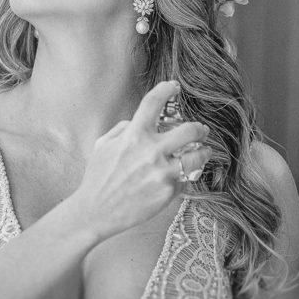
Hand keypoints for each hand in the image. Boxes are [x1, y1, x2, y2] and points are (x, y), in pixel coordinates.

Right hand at [69, 81, 211, 239]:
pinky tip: (181, 176)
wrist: (96, 211)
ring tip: (203, 152)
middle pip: (190, 130)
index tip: (174, 87)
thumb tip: (138, 121)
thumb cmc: (98, 177)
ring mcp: (162, 172)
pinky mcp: (168, 191)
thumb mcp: (104, 145)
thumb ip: (124, 128)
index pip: (154, 102)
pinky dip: (185, 176)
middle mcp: (151, 151)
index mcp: (134, 135)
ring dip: (203, 152)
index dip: (167, 89)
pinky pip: (186, 178)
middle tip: (201, 130)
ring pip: (198, 156)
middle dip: (200, 128)